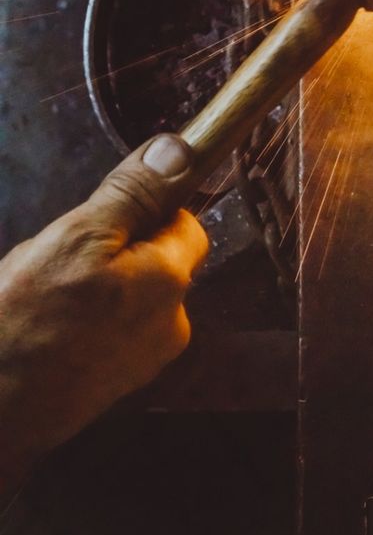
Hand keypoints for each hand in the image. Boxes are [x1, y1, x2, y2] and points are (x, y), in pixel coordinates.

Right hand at [0, 134, 207, 486]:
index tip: (106, 216)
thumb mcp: (75, 238)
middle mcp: (171, 324)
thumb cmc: (23, 327)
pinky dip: (90, 319)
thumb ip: (134, 194)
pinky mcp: (117, 382)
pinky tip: (51, 325)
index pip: (187, 222)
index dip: (148, 210)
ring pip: (133, 294)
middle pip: (160, 260)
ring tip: (51, 297)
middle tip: (63, 260)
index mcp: (169, 281)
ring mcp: (145, 359)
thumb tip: (178, 152)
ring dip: (101, 284)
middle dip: (118, 249)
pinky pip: (114, 329)